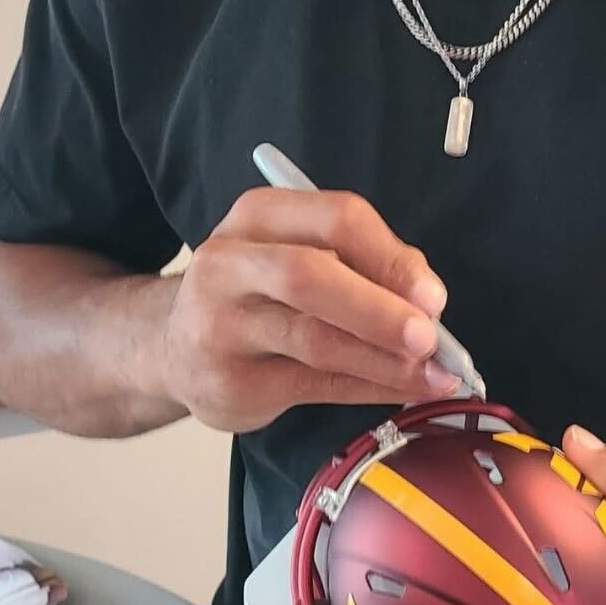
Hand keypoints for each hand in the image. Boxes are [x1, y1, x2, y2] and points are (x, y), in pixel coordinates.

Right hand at [156, 188, 460, 430]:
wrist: (170, 346)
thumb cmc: (259, 292)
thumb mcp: (300, 253)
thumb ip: (364, 265)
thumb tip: (429, 300)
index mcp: (260, 215)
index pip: (337, 219)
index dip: (391, 258)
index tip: (433, 296)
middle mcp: (230, 262)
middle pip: (310, 275)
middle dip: (379, 309)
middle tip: (430, 337)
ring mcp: (222, 324)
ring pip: (314, 339)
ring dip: (385, 360)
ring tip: (435, 373)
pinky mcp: (229, 381)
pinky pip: (314, 385)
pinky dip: (368, 388)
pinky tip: (404, 390)